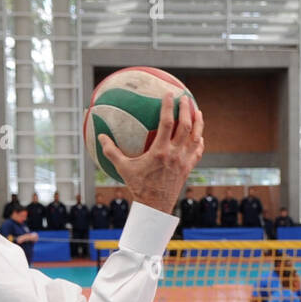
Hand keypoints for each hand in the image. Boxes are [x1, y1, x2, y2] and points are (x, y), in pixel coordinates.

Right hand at [98, 91, 204, 213]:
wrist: (155, 207)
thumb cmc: (138, 187)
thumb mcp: (123, 168)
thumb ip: (111, 151)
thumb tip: (100, 136)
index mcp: (160, 151)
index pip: (167, 123)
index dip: (168, 106)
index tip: (169, 94)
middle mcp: (175, 154)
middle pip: (185, 127)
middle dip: (187, 110)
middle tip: (185, 98)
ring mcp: (184, 162)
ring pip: (195, 138)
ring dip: (198, 123)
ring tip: (197, 112)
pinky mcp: (188, 169)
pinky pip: (197, 152)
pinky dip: (199, 141)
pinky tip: (199, 135)